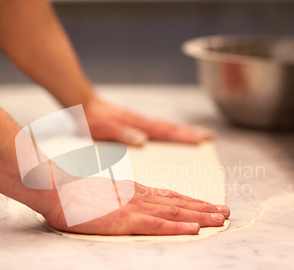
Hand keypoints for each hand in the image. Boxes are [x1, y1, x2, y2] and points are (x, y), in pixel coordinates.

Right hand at [43, 181, 229, 234]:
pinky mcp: (126, 219)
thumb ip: (118, 197)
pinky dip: (178, 228)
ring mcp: (134, 207)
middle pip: (178, 203)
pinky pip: (158, 225)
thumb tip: (125, 203)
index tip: (208, 205)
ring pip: (175, 213)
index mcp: (134, 191)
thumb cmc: (74, 194)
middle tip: (225, 212)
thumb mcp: (102, 193)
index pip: (169, 197)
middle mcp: (140, 197)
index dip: (191, 202)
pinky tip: (194, 230)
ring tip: (221, 219)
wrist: (57, 189)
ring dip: (200, 216)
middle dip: (204, 208)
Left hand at [84, 97, 212, 145]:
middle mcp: (142, 123)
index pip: (166, 131)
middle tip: (209, 137)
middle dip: (190, 133)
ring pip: (166, 128)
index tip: (202, 138)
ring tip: (199, 136)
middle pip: (171, 128)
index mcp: (138, 125)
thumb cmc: (92, 119)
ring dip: (182, 132)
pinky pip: (157, 130)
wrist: (83, 105)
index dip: (184, 136)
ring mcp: (140, 123)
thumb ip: (121, 133)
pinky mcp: (135, 125)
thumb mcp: (103, 129)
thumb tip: (143, 140)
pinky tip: (172, 137)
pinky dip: (169, 132)